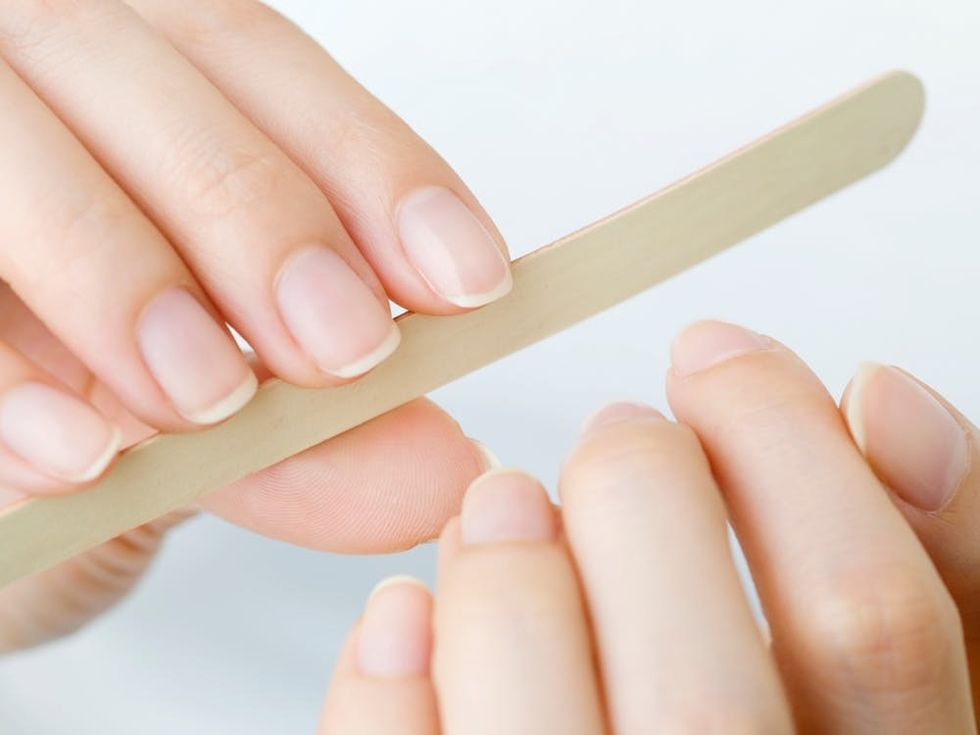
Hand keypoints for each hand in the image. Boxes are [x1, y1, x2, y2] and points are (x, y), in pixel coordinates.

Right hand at [0, 0, 505, 648]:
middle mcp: (49, 69)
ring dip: (127, 277)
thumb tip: (443, 473)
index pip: (266, 64)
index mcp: (146, 74)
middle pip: (163, 87)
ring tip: (207, 400)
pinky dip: (5, 381)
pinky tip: (77, 451)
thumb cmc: (114, 383)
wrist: (5, 433)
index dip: (377, 168)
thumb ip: (316, 438)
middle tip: (343, 349)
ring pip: (26, 153)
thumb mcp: (223, 406)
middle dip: (264, 222)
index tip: (468, 281)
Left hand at [321, 321, 979, 733]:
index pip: (872, 620)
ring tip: (502, 507)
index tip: (718, 355)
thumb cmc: (801, 732)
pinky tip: (408, 617)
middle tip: (620, 433)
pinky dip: (392, 685)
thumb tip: (881, 403)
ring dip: (506, 577)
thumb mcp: (913, 671)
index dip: (785, 445)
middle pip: (701, 695)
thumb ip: (933, 558)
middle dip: (641, 496)